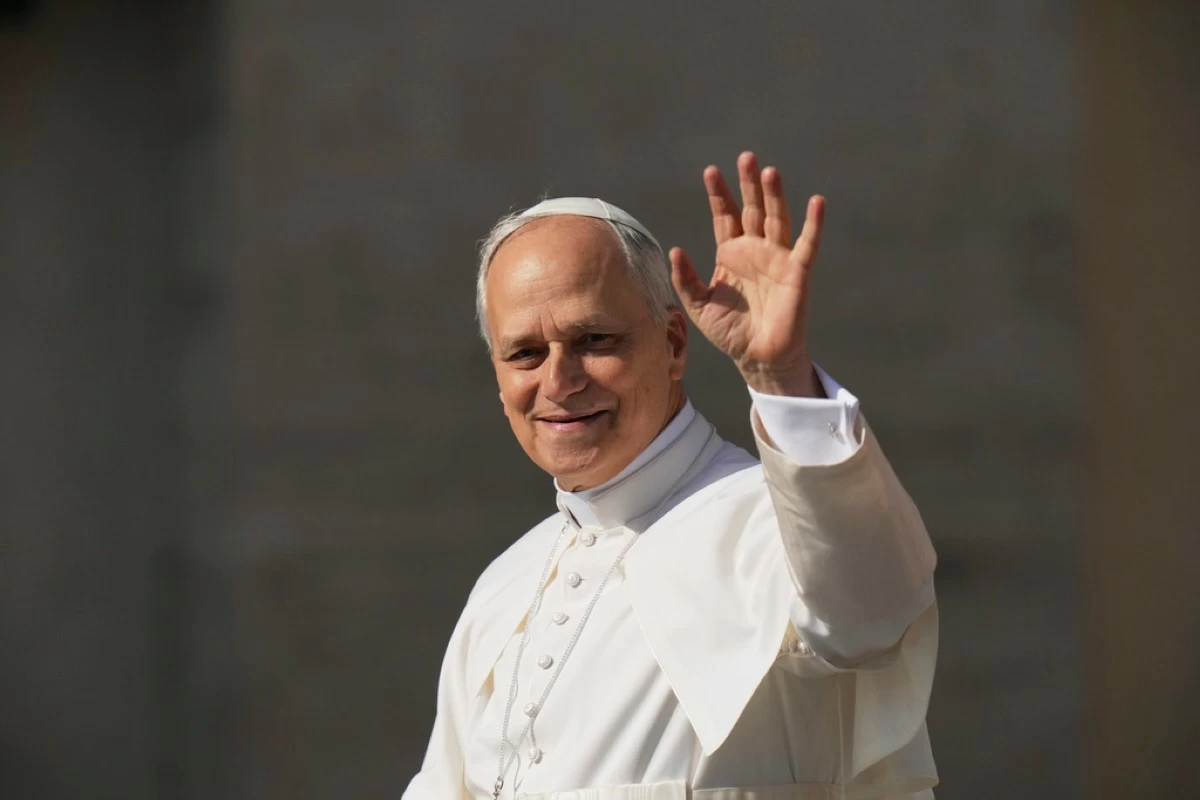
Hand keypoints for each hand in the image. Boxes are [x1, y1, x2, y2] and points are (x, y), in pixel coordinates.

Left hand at [669, 152, 825, 396]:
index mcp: (731, 254)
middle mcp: (756, 250)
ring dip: (774, 195)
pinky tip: (816, 201)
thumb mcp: (698, 305)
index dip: (719, 195)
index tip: (711, 171)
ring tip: (768, 171)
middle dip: (748, 184)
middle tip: (746, 157)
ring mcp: (778, 259)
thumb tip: (675, 249)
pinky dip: (814, 223)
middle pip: (752, 209)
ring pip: (777, 219)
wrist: (757, 358)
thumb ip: (685, 279)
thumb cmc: (729, 332)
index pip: (725, 216)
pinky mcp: (798, 272)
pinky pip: (808, 244)